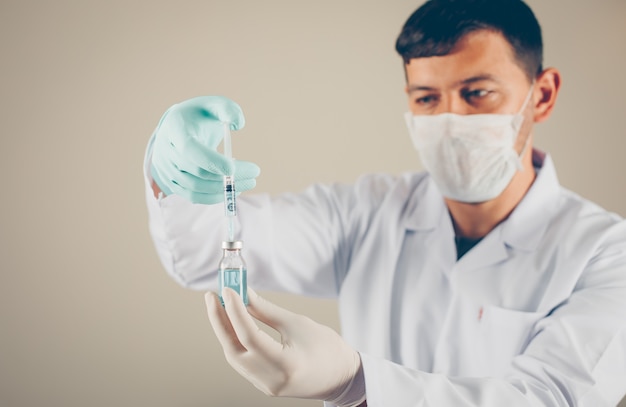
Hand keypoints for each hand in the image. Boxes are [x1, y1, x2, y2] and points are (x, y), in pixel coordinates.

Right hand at [150, 96, 259, 203]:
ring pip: (197, 188)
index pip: (190, 149)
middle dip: (229, 177)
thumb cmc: (200, 115)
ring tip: (247, 182)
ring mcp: (166, 170)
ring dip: (224, 189)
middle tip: (254, 175)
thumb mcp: (214, 104)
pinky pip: (193, 197)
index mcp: (175, 129)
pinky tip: (232, 188)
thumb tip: (239, 124)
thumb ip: (229, 109)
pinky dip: (214, 196)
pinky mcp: (171, 183)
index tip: (234, 167)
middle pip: (198, 173)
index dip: (211, 161)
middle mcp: (166, 151)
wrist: (178, 128)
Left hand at [205, 287, 365, 405]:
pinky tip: (232, 324)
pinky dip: (234, 341)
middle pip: (233, 349)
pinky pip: (242, 362)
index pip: (249, 336)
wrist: (342, 377)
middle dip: (220, 321)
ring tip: (221, 306)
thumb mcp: (298, 323)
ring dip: (225, 331)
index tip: (227, 290)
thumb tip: (244, 295)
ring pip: (234, 357)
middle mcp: (272, 380)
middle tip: (212, 297)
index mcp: (286, 365)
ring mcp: (266, 386)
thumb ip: (267, 311)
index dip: (235, 311)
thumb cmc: (327, 348)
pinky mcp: (264, 386)